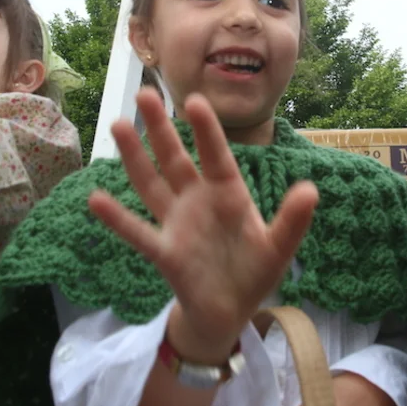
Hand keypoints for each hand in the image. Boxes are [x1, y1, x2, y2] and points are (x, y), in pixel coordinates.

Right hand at [89, 89, 318, 363]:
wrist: (230, 312)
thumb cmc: (254, 271)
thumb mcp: (279, 247)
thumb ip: (293, 220)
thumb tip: (311, 190)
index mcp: (228, 194)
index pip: (216, 156)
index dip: (206, 131)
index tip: (195, 101)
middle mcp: (198, 202)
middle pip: (175, 159)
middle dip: (160, 128)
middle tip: (144, 93)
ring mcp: (177, 224)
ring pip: (151, 185)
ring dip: (135, 157)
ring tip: (118, 125)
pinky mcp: (164, 252)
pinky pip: (138, 232)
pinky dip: (117, 218)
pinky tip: (95, 198)